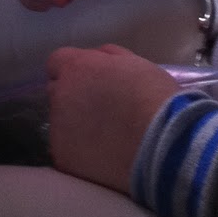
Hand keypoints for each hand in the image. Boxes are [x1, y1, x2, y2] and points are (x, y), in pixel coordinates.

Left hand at [46, 44, 178, 192]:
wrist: (160, 146)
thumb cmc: (154, 99)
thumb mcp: (136, 63)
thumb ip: (109, 57)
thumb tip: (98, 60)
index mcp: (77, 69)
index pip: (57, 61)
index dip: (75, 70)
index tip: (91, 81)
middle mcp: (60, 97)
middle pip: (57, 92)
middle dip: (73, 97)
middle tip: (101, 110)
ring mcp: (58, 130)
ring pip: (61, 123)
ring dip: (76, 125)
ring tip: (106, 137)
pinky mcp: (63, 159)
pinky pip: (67, 150)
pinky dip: (80, 152)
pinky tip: (103, 156)